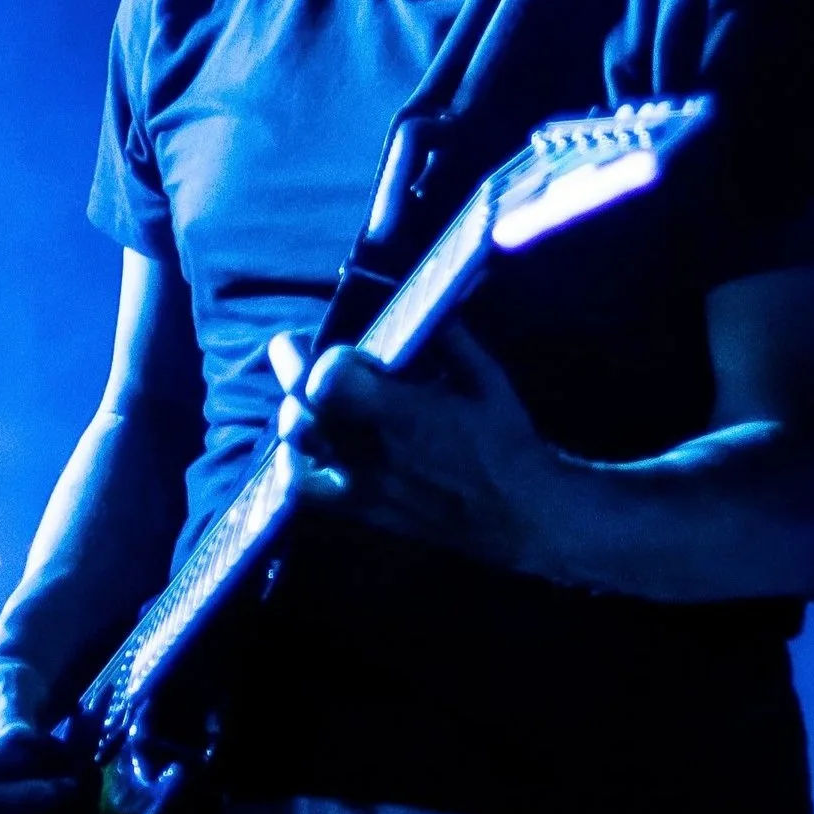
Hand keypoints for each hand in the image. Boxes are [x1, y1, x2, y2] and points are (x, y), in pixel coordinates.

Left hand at [271, 323, 559, 574]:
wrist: (522, 514)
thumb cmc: (506, 441)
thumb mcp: (487, 378)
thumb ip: (448, 336)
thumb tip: (421, 299)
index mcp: (403, 412)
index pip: (330, 378)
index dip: (326, 356)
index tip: (339, 346)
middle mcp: (372, 447)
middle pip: (301, 404)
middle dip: (291, 367)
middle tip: (292, 348)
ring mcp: (360, 481)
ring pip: (296, 441)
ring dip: (292, 409)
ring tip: (301, 393)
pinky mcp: (358, 508)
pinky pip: (302, 488)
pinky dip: (292, 460)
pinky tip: (305, 443)